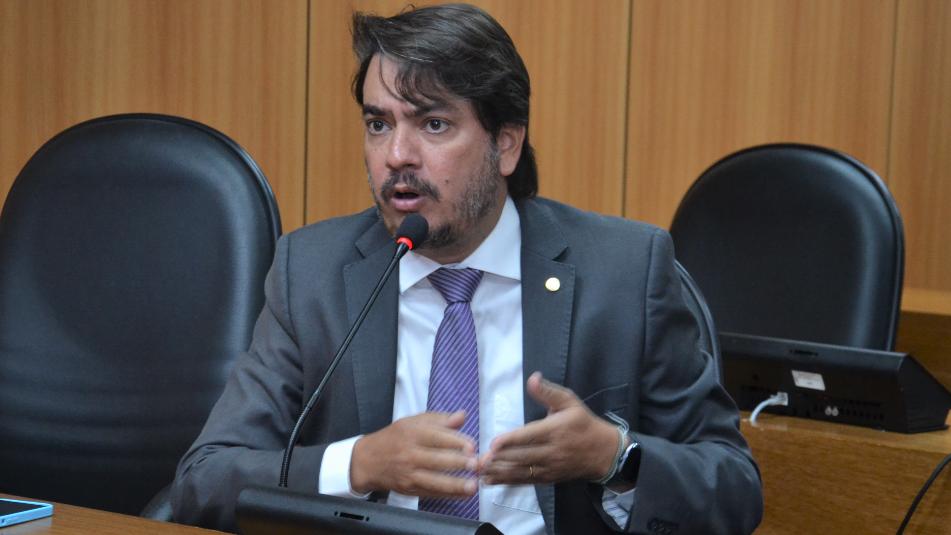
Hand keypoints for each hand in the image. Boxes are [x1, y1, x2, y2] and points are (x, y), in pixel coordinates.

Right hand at [350, 410, 477, 497]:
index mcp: (412, 433)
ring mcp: (409, 473)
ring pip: (434, 480)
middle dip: (457, 463)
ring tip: (472, 485)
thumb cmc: (393, 438)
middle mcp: (410, 454)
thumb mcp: (413, 422)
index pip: (436, 437)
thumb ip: (440, 419)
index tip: (472, 445)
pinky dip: (448, 495)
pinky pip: (431, 493)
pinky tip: (463, 494)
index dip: (455, 441)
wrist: (367, 460)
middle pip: (436, 459)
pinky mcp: (410, 488)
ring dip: (454, 484)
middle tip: (475, 464)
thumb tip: (462, 415)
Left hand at [479, 372, 619, 484]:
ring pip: (522, 471)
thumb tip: (532, 378)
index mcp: (556, 430)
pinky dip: (507, 482)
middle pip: (522, 456)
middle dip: (499, 459)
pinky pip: (526, 480)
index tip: (494, 444)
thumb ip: (548, 392)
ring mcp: (550, 467)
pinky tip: (491, 481)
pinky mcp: (548, 478)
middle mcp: (552, 451)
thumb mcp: (570, 402)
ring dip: (499, 472)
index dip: (511, 441)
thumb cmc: (583, 424)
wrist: (604, 453)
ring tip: (480, 471)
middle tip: (477, 460)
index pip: (530, 436)